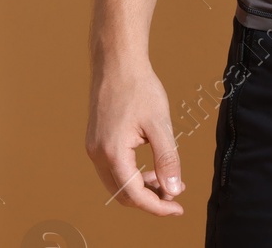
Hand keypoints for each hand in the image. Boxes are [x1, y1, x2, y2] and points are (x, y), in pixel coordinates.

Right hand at [86, 59, 185, 215]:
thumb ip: (167, 159)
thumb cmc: (140, 89)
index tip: (178, 209)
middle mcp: (97, 155)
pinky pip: (113, 169)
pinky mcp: (96, 141)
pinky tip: (150, 168)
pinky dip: (131, 175)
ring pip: (116, 183)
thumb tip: (174, 190)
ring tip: (167, 181)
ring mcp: (93, 149)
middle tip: (176, 196)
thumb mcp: (160, 124)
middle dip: (150, 199)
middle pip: (122, 194)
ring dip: (140, 188)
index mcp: (111, 153)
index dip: (157, 206)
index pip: (134, 194)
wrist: (117, 64)